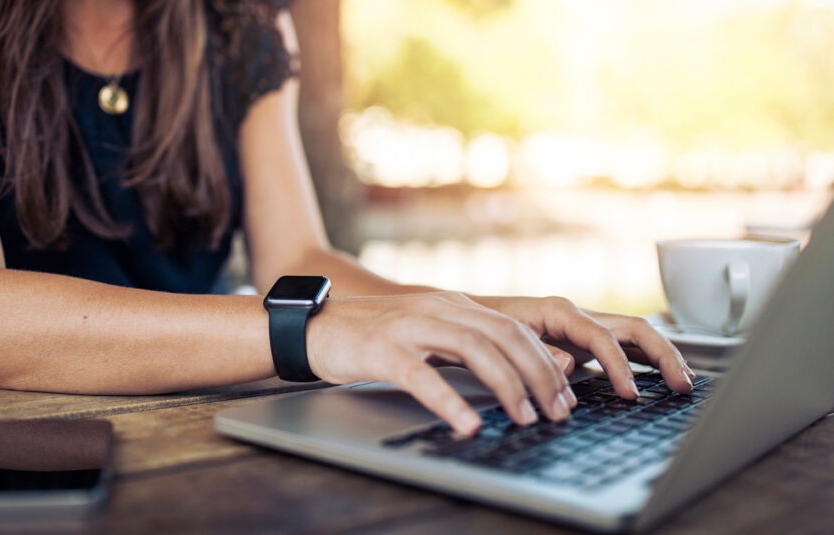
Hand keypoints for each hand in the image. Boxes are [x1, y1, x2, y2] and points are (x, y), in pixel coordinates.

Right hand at [306, 292, 577, 434]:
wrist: (313, 327)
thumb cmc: (372, 338)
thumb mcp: (426, 335)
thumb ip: (463, 349)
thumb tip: (511, 378)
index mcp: (453, 306)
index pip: (514, 330)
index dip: (545, 362)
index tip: (564, 397)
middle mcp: (438, 309)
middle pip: (504, 336)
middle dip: (539, 375)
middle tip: (557, 412)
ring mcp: (410, 326)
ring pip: (474, 349)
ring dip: (507, 385)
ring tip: (525, 418)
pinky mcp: (382, 349)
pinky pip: (422, 376)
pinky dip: (450, 401)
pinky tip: (467, 424)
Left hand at [481, 296, 695, 397]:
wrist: (467, 314)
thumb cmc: (483, 326)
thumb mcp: (504, 338)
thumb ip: (539, 352)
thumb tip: (571, 365)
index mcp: (559, 311)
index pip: (603, 337)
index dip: (620, 366)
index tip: (631, 395)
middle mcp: (577, 315)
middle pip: (634, 328)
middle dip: (663, 355)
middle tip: (682, 385)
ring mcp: (583, 325)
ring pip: (635, 334)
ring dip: (662, 356)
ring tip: (683, 382)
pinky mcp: (583, 338)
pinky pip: (624, 344)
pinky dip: (646, 359)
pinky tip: (661, 377)